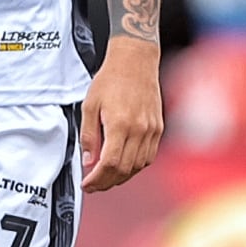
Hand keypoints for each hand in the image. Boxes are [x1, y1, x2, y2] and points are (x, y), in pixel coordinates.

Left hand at [81, 38, 163, 191]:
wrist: (135, 61)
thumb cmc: (111, 79)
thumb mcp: (90, 105)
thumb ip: (89, 136)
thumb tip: (89, 161)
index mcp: (120, 124)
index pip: (110, 164)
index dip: (97, 179)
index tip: (87, 184)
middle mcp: (139, 130)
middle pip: (124, 170)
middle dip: (107, 182)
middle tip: (93, 185)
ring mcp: (152, 130)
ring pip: (138, 166)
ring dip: (122, 177)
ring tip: (107, 177)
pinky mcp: (158, 128)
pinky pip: (148, 156)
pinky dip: (136, 166)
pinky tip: (124, 165)